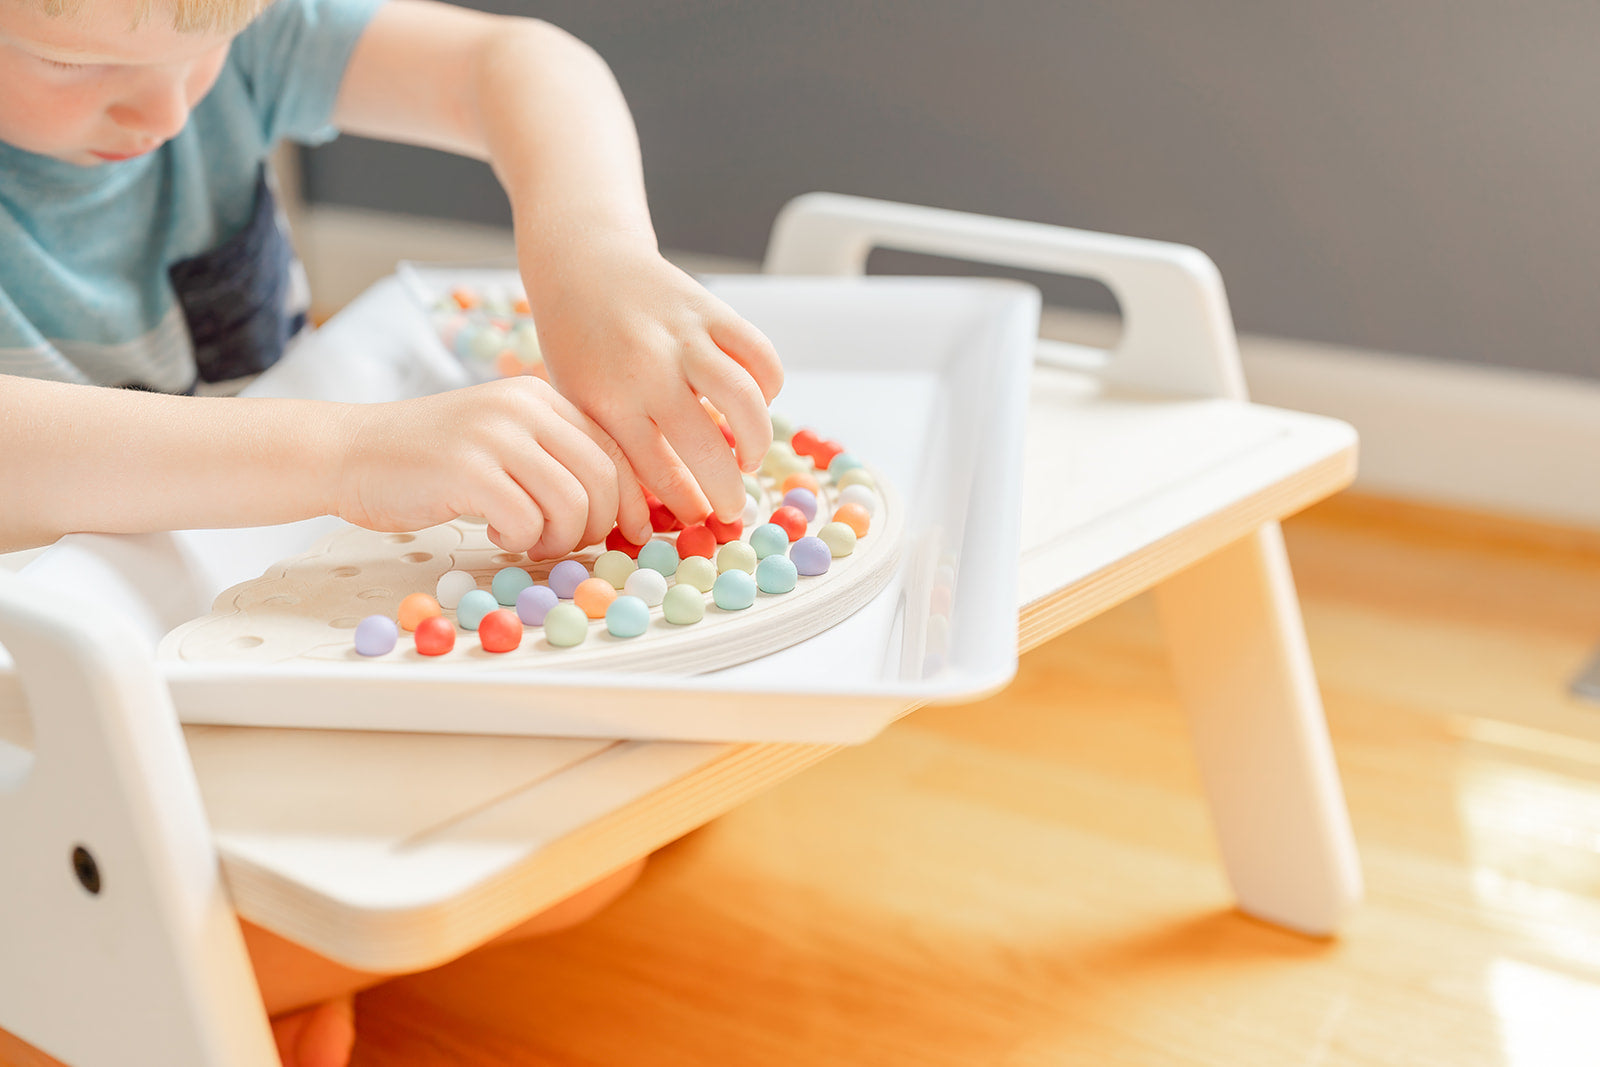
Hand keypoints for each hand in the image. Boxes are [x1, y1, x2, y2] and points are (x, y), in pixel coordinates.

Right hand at [333, 376, 648, 557]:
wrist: (351, 452)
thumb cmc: (431, 459)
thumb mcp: (503, 438)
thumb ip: (554, 456)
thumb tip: (621, 504)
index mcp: (540, 396)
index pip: (614, 446)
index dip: (632, 498)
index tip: (633, 532)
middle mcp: (523, 407)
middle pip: (603, 476)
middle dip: (599, 525)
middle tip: (567, 544)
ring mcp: (494, 435)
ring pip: (572, 502)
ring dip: (558, 538)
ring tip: (528, 540)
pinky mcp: (467, 470)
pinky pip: (526, 521)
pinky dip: (518, 540)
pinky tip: (493, 532)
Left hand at [523, 230, 783, 524]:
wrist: (582, 263)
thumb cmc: (576, 346)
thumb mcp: (578, 405)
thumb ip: (612, 458)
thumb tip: (641, 527)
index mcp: (608, 401)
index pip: (659, 473)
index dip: (687, 505)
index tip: (699, 519)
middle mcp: (648, 370)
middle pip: (706, 449)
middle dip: (729, 492)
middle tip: (733, 508)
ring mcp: (684, 337)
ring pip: (745, 401)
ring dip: (757, 441)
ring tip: (748, 458)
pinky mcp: (712, 310)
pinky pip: (761, 357)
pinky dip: (768, 387)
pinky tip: (754, 403)